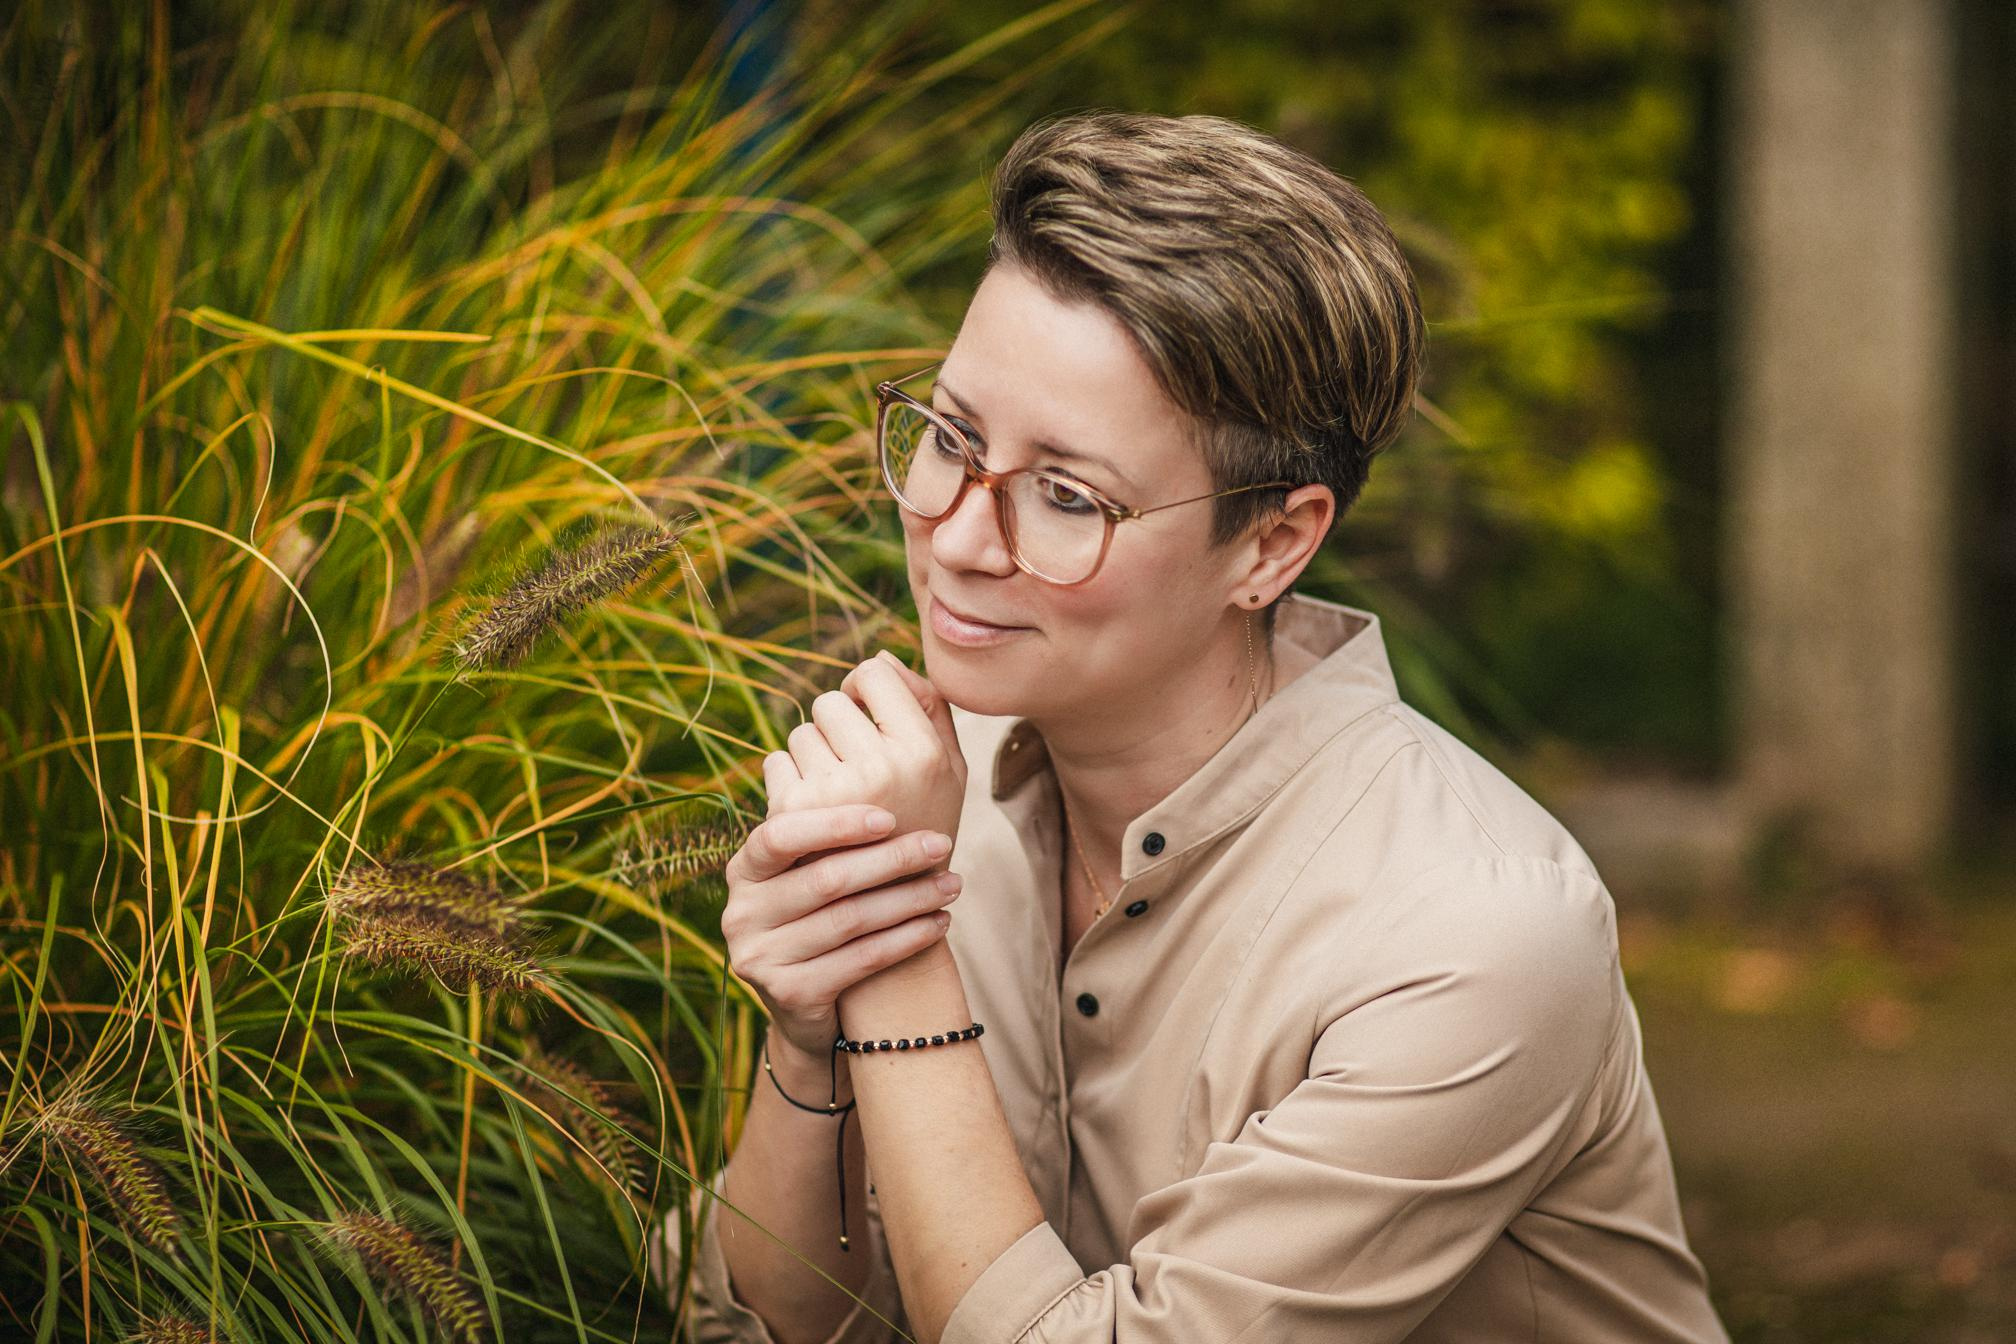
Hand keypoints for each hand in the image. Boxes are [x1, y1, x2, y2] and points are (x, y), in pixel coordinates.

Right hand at [721, 803, 964, 1060]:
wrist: (803, 1002)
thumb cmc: (819, 914)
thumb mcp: (808, 871)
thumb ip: (827, 827)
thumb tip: (872, 750)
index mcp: (744, 869)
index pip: (780, 835)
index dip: (835, 824)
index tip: (890, 816)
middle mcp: (743, 912)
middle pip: (826, 878)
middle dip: (892, 859)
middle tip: (942, 843)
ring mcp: (761, 956)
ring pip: (849, 920)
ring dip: (909, 899)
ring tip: (952, 884)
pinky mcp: (789, 994)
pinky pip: (860, 961)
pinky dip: (906, 939)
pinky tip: (939, 923)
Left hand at [766, 651, 966, 855]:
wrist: (894, 914)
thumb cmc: (925, 826)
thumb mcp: (949, 768)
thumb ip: (926, 706)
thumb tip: (881, 657)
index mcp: (923, 753)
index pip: (874, 672)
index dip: (865, 684)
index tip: (867, 710)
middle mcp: (880, 769)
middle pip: (830, 702)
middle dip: (837, 724)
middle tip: (853, 762)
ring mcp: (834, 793)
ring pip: (800, 734)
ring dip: (813, 755)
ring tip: (838, 795)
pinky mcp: (794, 815)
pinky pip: (775, 763)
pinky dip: (788, 780)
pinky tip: (814, 811)